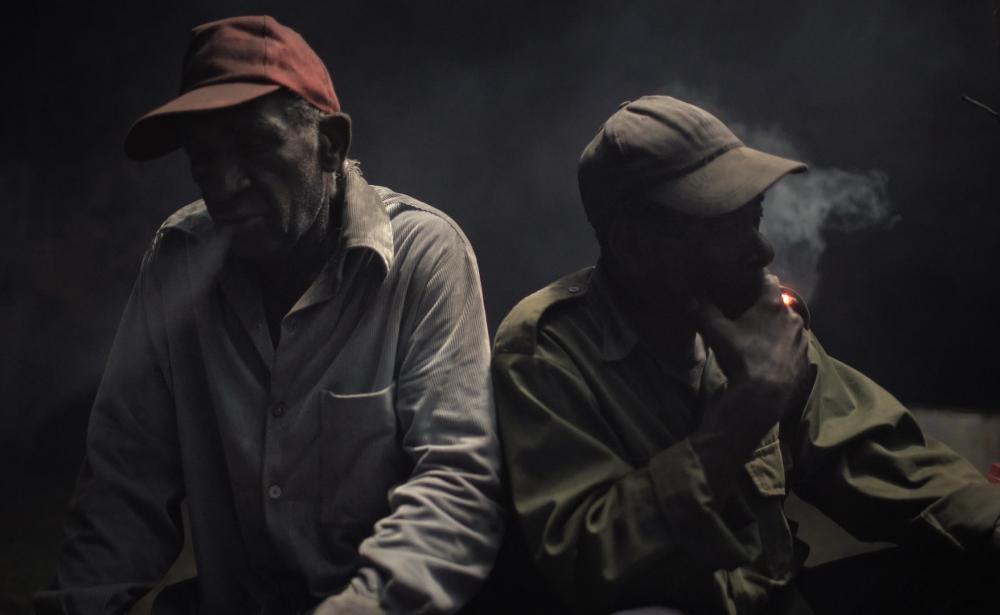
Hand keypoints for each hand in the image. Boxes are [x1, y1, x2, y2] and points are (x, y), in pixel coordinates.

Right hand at [692, 274, 810, 449]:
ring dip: (777, 327)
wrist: (764, 394)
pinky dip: (785, 346)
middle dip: (766, 306)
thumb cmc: (742, 356)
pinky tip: (772, 356)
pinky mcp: (805, 358)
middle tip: (749, 313)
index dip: (757, 278)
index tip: (746, 281)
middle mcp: (793, 316)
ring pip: (789, 325)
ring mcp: (802, 338)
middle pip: (779, 304)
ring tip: (761, 337)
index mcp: (773, 304)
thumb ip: (704, 312)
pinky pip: (794, 345)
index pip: (768, 280)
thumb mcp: (717, 333)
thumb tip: (691, 299)